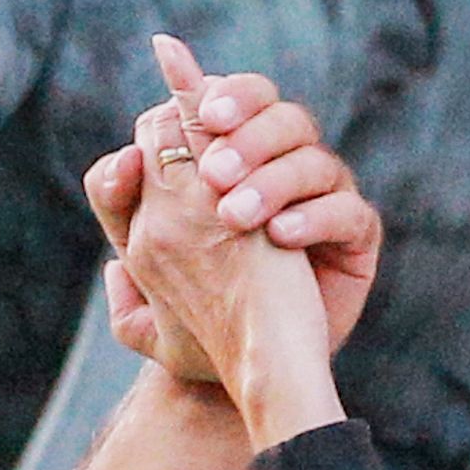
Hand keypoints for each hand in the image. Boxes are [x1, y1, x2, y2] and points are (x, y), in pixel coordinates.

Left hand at [107, 38, 380, 449]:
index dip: (209, 96)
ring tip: (236, 218)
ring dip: (272, 180)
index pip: (225, 101)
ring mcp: (321, 198)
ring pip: (312, 156)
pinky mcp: (354, 237)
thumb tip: (122, 157)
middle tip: (212, 172)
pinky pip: (349, 211)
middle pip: (277, 113)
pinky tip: (282, 236)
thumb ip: (116, 201)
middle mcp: (280, 167)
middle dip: (245, 132)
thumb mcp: (136, 256)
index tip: (190, 112)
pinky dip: (316, 217)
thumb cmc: (185, 311)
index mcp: (230, 159)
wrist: (231, 373)